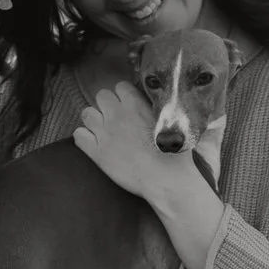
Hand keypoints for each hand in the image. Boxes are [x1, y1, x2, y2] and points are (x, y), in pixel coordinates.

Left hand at [74, 82, 227, 268]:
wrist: (166, 182)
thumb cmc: (176, 156)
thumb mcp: (176, 127)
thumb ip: (170, 113)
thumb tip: (190, 107)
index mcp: (136, 104)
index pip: (118, 86)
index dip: (122, 97)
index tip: (128, 109)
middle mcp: (118, 113)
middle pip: (100, 95)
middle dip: (107, 106)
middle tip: (116, 121)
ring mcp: (104, 131)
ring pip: (86, 113)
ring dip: (93, 121)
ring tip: (104, 133)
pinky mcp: (95, 151)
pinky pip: (78, 135)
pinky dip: (84, 140)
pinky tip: (94, 147)